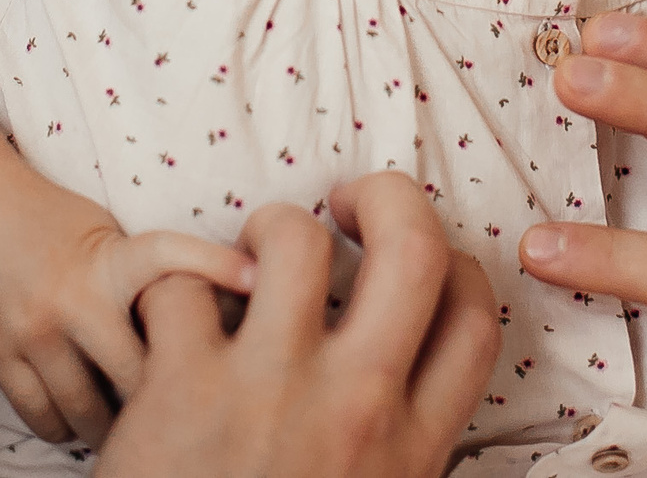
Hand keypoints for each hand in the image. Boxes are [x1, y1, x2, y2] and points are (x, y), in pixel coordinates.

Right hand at [0, 175, 256, 445]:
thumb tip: (214, 313)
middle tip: (184, 414)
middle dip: (166, 403)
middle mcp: (75, 297)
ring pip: (90, 412)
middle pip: (139, 376)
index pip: (169, 260)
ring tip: (133, 429)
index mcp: (111, 258)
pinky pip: (44, 418)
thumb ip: (148, 274)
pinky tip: (80, 421)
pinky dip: (67, 428)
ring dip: (115, 428)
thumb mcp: (107, 230)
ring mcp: (33, 331)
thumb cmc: (46, 213)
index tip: (256, 284)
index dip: (215, 269)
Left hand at [96, 172, 502, 477]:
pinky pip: (181, 281)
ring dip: (274, 226)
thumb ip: (402, 455)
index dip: (456, 262)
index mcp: (410, 447)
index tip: (419, 262)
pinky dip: (172, 282)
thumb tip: (415, 403)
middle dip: (386, 195)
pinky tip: (172, 315)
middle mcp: (355, 406)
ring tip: (254, 257)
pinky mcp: (179, 386)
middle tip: (348, 205)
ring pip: (295, 238)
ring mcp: (267, 389)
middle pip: (412, 245)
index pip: (473, 315)